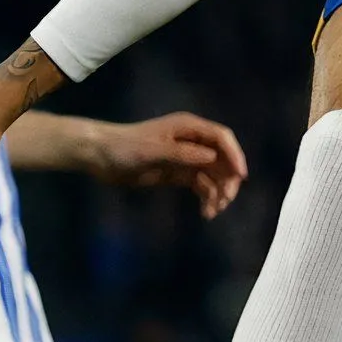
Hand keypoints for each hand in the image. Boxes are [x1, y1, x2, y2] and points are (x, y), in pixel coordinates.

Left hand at [83, 112, 249, 218]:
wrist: (101, 157)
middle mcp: (192, 141)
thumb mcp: (154, 150)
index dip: (234, 155)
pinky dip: (206, 198)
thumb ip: (183, 154)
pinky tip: (205, 212)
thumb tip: (212, 157)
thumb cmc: (126, 148)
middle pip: (222, 159)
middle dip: (227, 180)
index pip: (221, 138)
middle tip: (224, 201)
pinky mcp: (178, 173)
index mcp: (189, 128)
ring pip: (213, 175)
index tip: (240, 177)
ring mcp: (186, 158)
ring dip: (217, 193)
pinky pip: (201, 185)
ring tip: (212, 212)